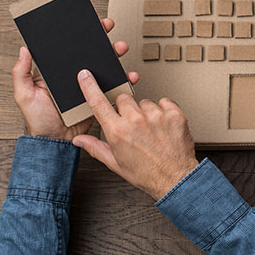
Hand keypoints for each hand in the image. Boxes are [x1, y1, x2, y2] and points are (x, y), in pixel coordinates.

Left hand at [10, 17, 139, 141]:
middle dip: (101, 38)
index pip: (68, 47)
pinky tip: (127, 75)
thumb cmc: (38, 121)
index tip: (86, 22)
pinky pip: (112, 86)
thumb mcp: (23, 95)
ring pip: (104, 65)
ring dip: (114, 55)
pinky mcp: (98, 97)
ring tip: (120, 48)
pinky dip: (123, 80)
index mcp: (55, 72)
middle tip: (108, 28)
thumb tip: (23, 50)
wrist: (55, 142)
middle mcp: (72, 76)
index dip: (78, 33)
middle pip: (89, 52)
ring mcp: (86, 86)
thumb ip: (20, 74)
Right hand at [73, 70, 199, 199]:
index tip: (85, 75)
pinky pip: (164, 102)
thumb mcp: (115, 163)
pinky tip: (163, 126)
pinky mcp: (174, 113)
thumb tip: (79, 140)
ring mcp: (156, 116)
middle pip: (123, 98)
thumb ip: (95, 147)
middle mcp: (136, 120)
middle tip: (133, 125)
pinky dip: (164, 111)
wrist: (175, 179)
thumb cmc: (146, 173)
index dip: (90, 86)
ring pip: (144, 101)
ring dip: (146, 112)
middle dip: (125, 109)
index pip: (98, 102)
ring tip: (151, 130)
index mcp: (118, 131)